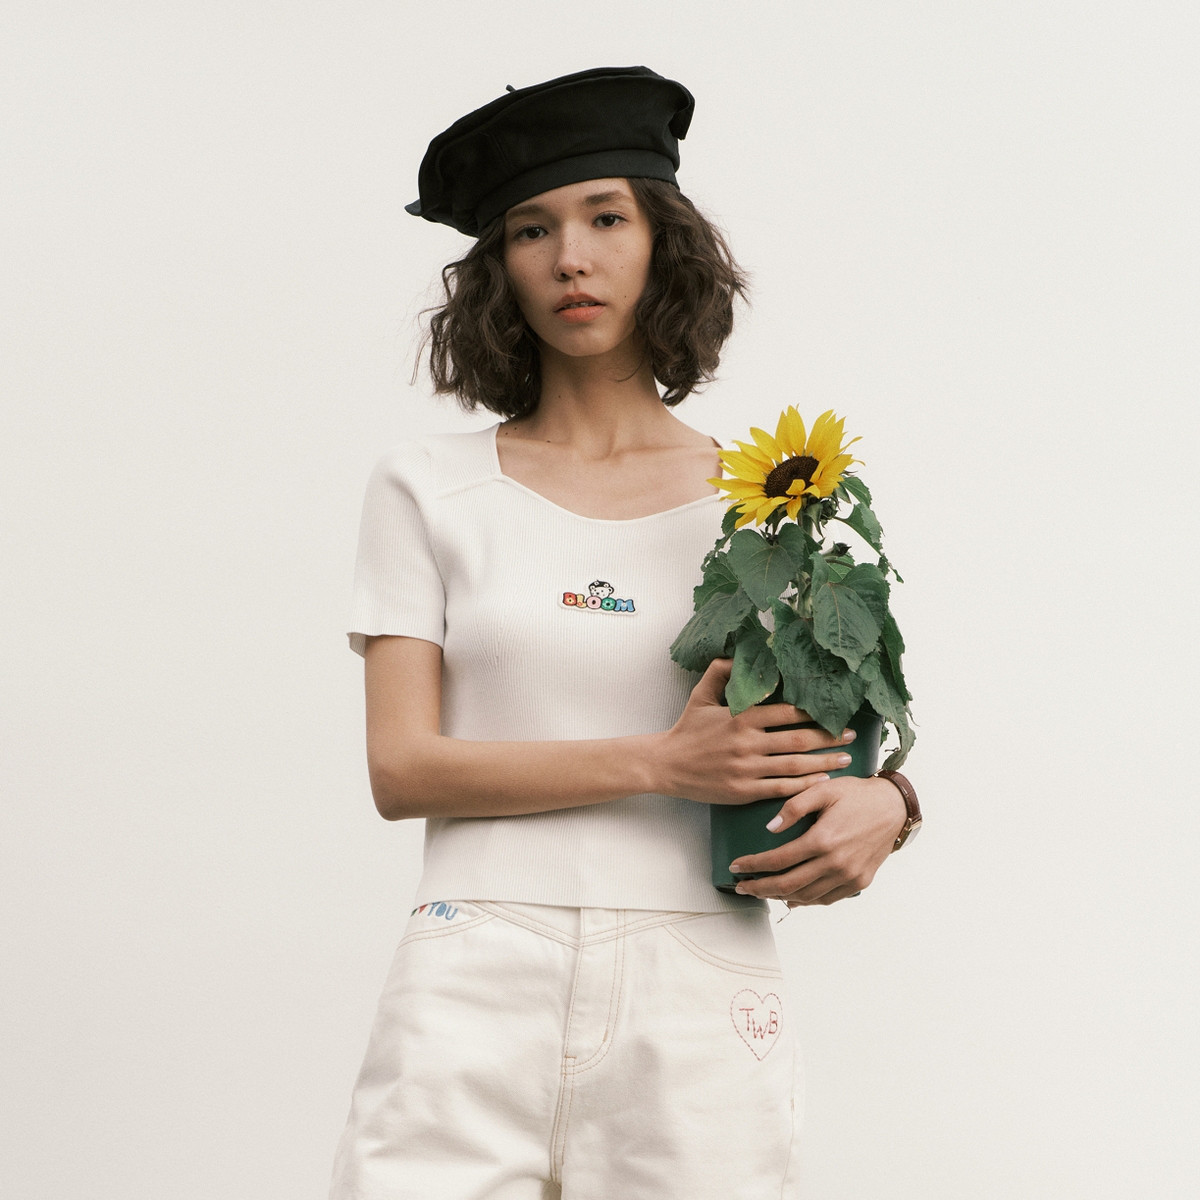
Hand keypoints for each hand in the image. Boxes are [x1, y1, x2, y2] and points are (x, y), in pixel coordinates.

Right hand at [656, 658, 855, 806]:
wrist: (666, 764)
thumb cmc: (687, 728)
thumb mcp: (700, 694)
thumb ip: (720, 671)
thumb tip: (740, 653)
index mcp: (741, 717)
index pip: (787, 712)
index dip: (814, 713)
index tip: (833, 711)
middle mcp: (747, 742)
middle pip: (798, 740)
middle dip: (828, 737)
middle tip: (850, 734)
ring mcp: (746, 768)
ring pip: (795, 766)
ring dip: (824, 763)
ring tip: (845, 759)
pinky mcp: (743, 790)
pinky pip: (781, 788)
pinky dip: (804, 785)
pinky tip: (822, 781)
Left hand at [727, 775, 906, 904]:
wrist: (894, 807)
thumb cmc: (856, 794)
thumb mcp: (823, 790)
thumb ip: (794, 806)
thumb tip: (770, 828)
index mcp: (823, 839)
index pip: (779, 860)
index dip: (753, 865)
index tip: (736, 866)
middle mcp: (836, 862)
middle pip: (788, 884)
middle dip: (759, 888)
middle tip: (741, 887)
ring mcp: (849, 876)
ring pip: (806, 896)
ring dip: (779, 896)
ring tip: (761, 891)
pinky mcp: (859, 882)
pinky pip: (826, 899)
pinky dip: (805, 901)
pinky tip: (791, 897)